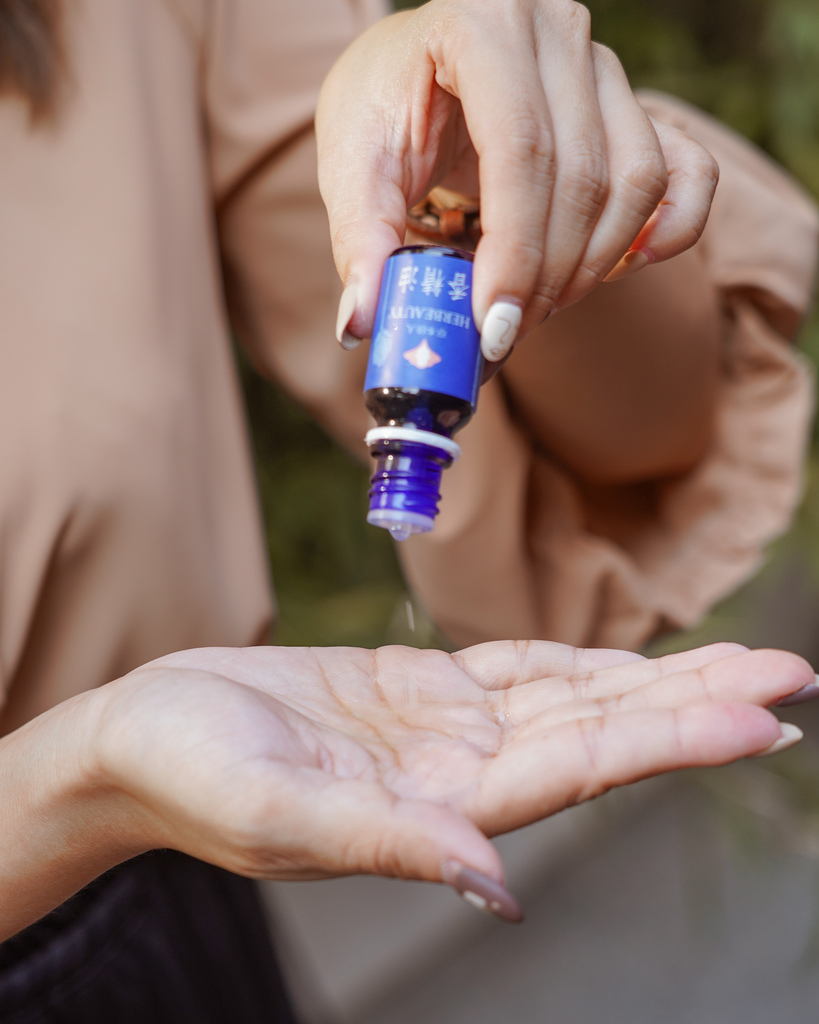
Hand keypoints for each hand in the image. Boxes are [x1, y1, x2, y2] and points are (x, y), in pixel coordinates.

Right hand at [92, 641, 808, 919]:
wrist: (144, 732)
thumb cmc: (189, 772)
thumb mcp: (273, 812)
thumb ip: (385, 843)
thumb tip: (491, 889)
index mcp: (434, 810)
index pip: (581, 772)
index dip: (672, 741)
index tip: (761, 718)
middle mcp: (457, 774)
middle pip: (602, 735)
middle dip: (697, 706)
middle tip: (790, 676)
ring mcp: (443, 732)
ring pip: (574, 700)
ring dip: (658, 682)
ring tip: (741, 665)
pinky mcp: (418, 693)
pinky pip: (520, 673)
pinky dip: (584, 664)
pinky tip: (634, 663)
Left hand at [317, 0, 717, 361]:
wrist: (417, 69)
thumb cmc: (384, 106)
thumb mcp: (352, 165)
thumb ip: (359, 240)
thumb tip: (360, 322)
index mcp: (481, 25)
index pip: (520, 150)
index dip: (514, 251)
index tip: (491, 326)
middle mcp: (556, 32)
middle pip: (582, 177)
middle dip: (544, 278)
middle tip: (502, 335)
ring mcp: (605, 67)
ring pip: (636, 182)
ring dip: (592, 266)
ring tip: (534, 309)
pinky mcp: (634, 105)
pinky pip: (685, 172)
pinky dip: (668, 231)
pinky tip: (619, 271)